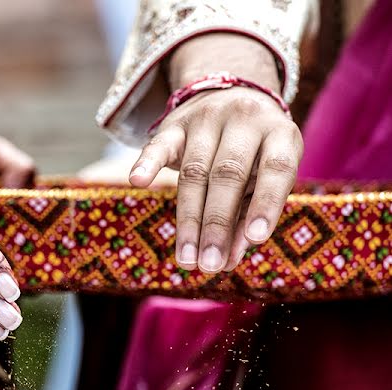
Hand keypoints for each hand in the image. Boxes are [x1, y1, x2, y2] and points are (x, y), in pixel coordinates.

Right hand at [129, 35, 303, 272]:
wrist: (233, 97)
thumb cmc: (255, 154)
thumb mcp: (265, 179)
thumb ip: (249, 216)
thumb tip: (227, 261)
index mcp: (280, 134)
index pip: (276, 169)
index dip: (266, 203)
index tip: (255, 239)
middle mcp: (245, 120)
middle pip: (227, 175)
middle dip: (217, 224)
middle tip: (209, 265)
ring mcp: (207, 119)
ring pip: (194, 172)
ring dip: (189, 220)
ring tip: (187, 260)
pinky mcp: (174, 125)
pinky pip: (159, 144)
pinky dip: (147, 162)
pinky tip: (138, 181)